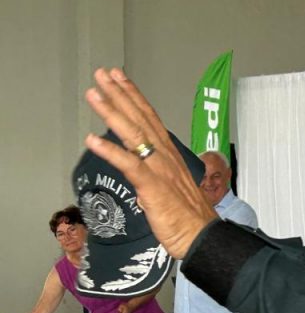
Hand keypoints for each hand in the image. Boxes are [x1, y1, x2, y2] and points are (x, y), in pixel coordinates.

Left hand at [84, 68, 217, 258]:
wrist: (204, 238)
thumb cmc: (191, 219)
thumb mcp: (173, 190)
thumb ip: (156, 178)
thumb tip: (142, 178)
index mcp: (170, 156)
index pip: (150, 119)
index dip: (134, 96)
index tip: (120, 79)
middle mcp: (166, 157)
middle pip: (141, 118)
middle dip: (120, 94)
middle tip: (103, 74)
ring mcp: (160, 170)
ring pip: (134, 135)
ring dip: (112, 112)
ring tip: (94, 94)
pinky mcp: (154, 187)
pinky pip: (129, 164)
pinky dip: (110, 151)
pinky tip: (92, 139)